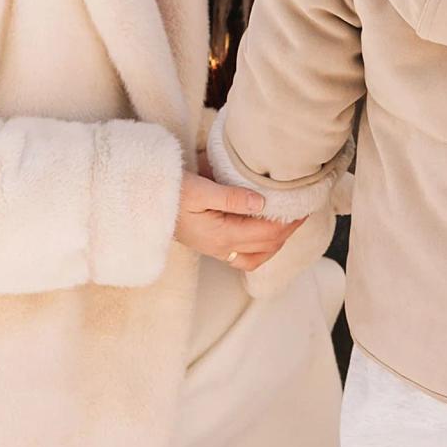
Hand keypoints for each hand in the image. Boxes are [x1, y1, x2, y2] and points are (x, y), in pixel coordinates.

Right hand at [176, 174, 298, 273]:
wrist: (141, 201)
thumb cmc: (168, 192)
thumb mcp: (200, 189)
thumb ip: (232, 197)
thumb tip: (262, 203)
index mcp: (222, 236)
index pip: (268, 234)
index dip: (290, 222)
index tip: (305, 206)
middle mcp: (221, 248)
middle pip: (267, 248)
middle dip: (287, 232)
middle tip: (301, 212)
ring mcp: (215, 249)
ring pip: (256, 257)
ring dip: (275, 242)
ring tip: (286, 223)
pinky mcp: (210, 244)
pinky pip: (243, 254)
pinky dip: (259, 244)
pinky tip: (263, 230)